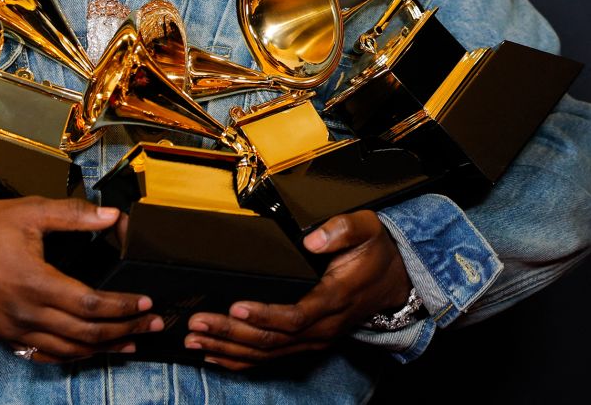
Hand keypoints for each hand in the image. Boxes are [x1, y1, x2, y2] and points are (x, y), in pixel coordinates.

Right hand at [0, 196, 163, 362]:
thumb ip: (74, 215)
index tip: (146, 303)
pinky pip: (46, 355)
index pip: (91, 303)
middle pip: (86, 332)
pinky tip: (90, 351)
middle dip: (125, 330)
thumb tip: (113, 216)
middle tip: (153, 324)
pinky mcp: (6, 335)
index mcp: (35, 282)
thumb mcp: (30, 211)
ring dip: (104, 349)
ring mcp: (15, 330)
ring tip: (132, 343)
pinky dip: (73, 356)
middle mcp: (27, 313)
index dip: (122, 307)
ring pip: (69, 350)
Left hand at [183, 211, 410, 369]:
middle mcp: (323, 326)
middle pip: (273, 339)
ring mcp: (315, 338)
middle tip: (198, 323)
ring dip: (229, 348)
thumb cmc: (375, 252)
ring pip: (268, 352)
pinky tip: (215, 356)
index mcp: (335, 298)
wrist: (394, 280)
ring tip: (195, 340)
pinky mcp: (307, 342)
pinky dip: (241, 360)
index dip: (266, 314)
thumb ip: (342, 230)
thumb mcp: (366, 229)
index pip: (297, 315)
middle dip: (232, 332)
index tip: (236, 306)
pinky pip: (272, 358)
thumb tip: (312, 239)